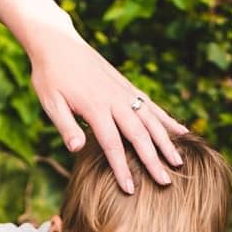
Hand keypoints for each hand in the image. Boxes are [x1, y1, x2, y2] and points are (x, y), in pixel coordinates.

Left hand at [24, 23, 189, 193]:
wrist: (57, 42)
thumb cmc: (49, 76)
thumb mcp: (50, 102)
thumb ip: (65, 125)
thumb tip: (76, 149)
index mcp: (95, 107)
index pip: (112, 144)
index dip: (122, 168)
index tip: (131, 189)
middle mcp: (114, 100)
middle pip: (139, 134)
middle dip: (153, 160)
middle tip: (166, 182)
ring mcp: (124, 92)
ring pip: (151, 120)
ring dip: (166, 142)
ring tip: (179, 162)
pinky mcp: (127, 86)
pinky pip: (151, 105)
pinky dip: (167, 119)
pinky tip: (182, 131)